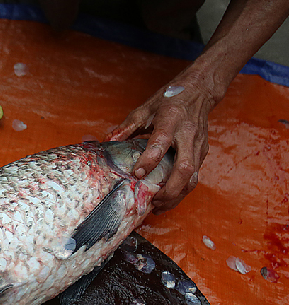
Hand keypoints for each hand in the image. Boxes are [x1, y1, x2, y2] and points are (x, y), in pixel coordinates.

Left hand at [108, 74, 218, 212]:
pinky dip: (182, 191)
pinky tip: (167, 199)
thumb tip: (108, 140)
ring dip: (176, 195)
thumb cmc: (170, 98)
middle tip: (152, 201)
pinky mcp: (203, 152)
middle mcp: (188, 134)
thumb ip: (128, 126)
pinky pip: (195, 176)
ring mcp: (199, 145)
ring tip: (158, 206)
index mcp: (172, 119)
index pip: (161, 143)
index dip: (149, 161)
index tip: (136, 174)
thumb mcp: (146, 107)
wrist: (200, 90)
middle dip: (169, 190)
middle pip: (184, 168)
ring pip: (193, 177)